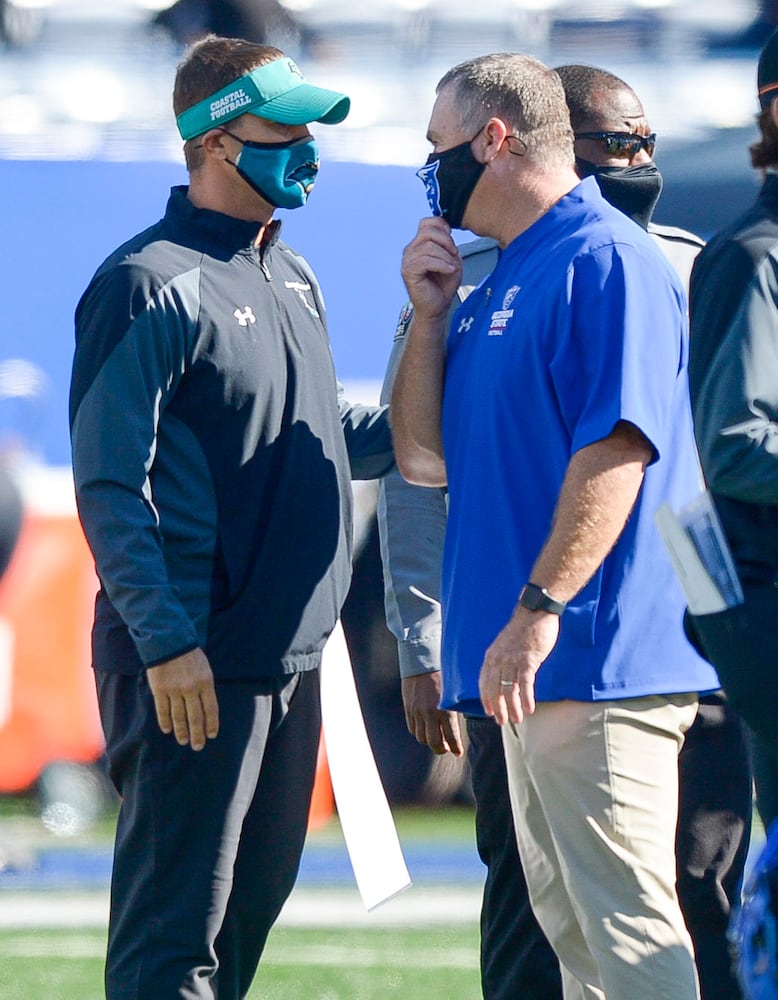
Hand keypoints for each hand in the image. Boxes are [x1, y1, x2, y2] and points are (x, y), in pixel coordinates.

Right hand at [146, 648, 218, 750]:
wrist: (168, 641)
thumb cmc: (190, 654)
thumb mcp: (205, 668)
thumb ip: (205, 687)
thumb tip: (205, 707)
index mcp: (206, 682)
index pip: (210, 709)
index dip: (211, 724)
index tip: (211, 735)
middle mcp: (191, 689)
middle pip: (195, 717)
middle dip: (197, 734)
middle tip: (198, 746)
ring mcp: (174, 690)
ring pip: (179, 717)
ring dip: (181, 731)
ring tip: (183, 741)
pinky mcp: (159, 690)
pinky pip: (163, 710)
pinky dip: (165, 722)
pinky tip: (168, 730)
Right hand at [401, 217, 462, 321]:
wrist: (437, 307)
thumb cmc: (443, 285)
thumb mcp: (451, 259)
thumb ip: (448, 244)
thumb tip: (446, 232)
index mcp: (419, 244)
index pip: (426, 222)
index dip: (442, 227)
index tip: (452, 242)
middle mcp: (410, 250)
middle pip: (428, 231)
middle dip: (446, 241)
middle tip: (454, 255)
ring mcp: (407, 260)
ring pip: (428, 246)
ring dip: (445, 256)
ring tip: (451, 267)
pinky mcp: (408, 272)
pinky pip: (426, 260)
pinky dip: (442, 265)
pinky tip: (449, 271)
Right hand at [401, 673, 462, 756]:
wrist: (421, 661)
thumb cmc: (441, 674)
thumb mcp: (452, 692)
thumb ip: (454, 709)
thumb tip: (458, 723)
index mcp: (444, 709)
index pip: (451, 737)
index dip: (455, 748)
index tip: (458, 752)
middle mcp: (430, 714)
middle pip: (434, 743)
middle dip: (441, 749)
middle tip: (446, 748)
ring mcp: (417, 712)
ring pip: (421, 738)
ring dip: (429, 741)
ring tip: (436, 739)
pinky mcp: (408, 709)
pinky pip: (412, 728)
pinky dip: (419, 732)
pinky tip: (424, 729)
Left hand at [479, 610, 559, 725]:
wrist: (535, 612)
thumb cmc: (523, 629)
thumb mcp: (505, 644)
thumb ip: (502, 660)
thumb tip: (504, 676)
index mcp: (491, 655)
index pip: (484, 682)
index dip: (486, 698)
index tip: (489, 711)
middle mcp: (499, 659)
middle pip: (495, 690)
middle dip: (498, 708)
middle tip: (503, 722)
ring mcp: (512, 660)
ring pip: (509, 690)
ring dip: (513, 707)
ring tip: (517, 719)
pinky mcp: (528, 660)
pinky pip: (525, 684)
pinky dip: (526, 698)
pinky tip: (529, 709)